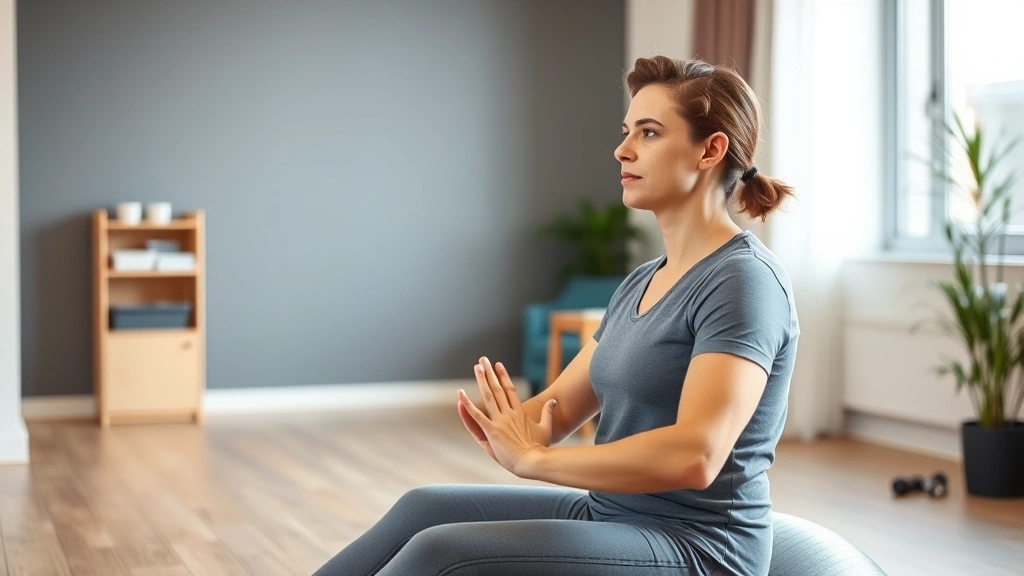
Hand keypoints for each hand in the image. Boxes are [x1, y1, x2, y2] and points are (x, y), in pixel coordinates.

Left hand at [457, 357, 555, 476]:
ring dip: (482, 380)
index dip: (503, 376)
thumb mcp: (546, 429)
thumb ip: (548, 414)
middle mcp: (509, 414)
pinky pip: (476, 416)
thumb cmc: (540, 448)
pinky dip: (467, 405)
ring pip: (488, 397)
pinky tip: (460, 394)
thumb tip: (553, 401)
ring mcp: (500, 422)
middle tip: (483, 360)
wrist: (534, 462)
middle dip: (490, 373)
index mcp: (520, 413)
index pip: (510, 390)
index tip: (498, 365)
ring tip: (477, 367)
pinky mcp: (491, 432)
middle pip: (497, 389)